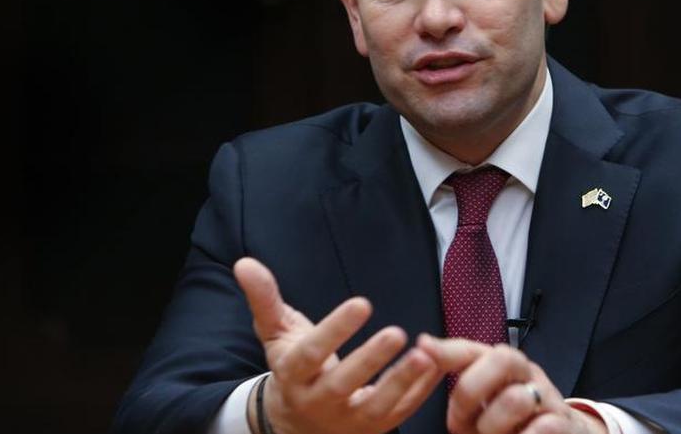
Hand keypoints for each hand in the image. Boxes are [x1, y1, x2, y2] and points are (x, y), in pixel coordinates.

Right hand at [234, 257, 441, 433]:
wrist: (297, 424)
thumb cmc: (292, 367)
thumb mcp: (276, 333)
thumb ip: (264, 299)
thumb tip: (244, 263)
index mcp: (294, 374)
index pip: (312, 353)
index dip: (335, 330)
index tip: (362, 303)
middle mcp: (318, 401)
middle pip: (343, 384)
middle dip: (370, 360)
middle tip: (397, 332)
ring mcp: (347, 420)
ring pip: (376, 406)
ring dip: (402, 381)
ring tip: (425, 354)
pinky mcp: (372, 429)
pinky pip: (400, 413)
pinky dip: (420, 391)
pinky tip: (436, 364)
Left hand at [418, 335, 608, 433]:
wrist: (560, 433)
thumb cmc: (509, 421)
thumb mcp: (481, 405)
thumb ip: (460, 385)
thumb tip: (425, 347)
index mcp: (498, 365)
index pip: (472, 349)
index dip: (447, 349)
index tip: (422, 346)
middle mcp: (524, 373)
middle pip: (501, 358)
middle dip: (471, 390)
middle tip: (456, 423)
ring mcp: (546, 396)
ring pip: (516, 398)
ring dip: (493, 425)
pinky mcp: (563, 422)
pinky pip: (544, 426)